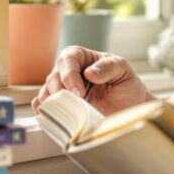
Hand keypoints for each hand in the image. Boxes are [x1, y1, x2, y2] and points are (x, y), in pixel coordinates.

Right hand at [31, 46, 154, 113]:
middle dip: (61, 92)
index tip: (80, 93)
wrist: (128, 107)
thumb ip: (108, 67)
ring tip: (71, 113)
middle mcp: (68, 72)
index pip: (68, 59)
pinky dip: (48, 113)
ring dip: (55, 104)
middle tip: (76, 104)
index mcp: (81, 57)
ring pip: (46, 94)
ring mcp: (63, 90)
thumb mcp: (123, 69)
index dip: (70, 75)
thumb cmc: (125, 84)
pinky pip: (45, 108)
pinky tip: (61, 117)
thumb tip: (89, 73)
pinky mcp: (61, 106)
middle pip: (53, 77)